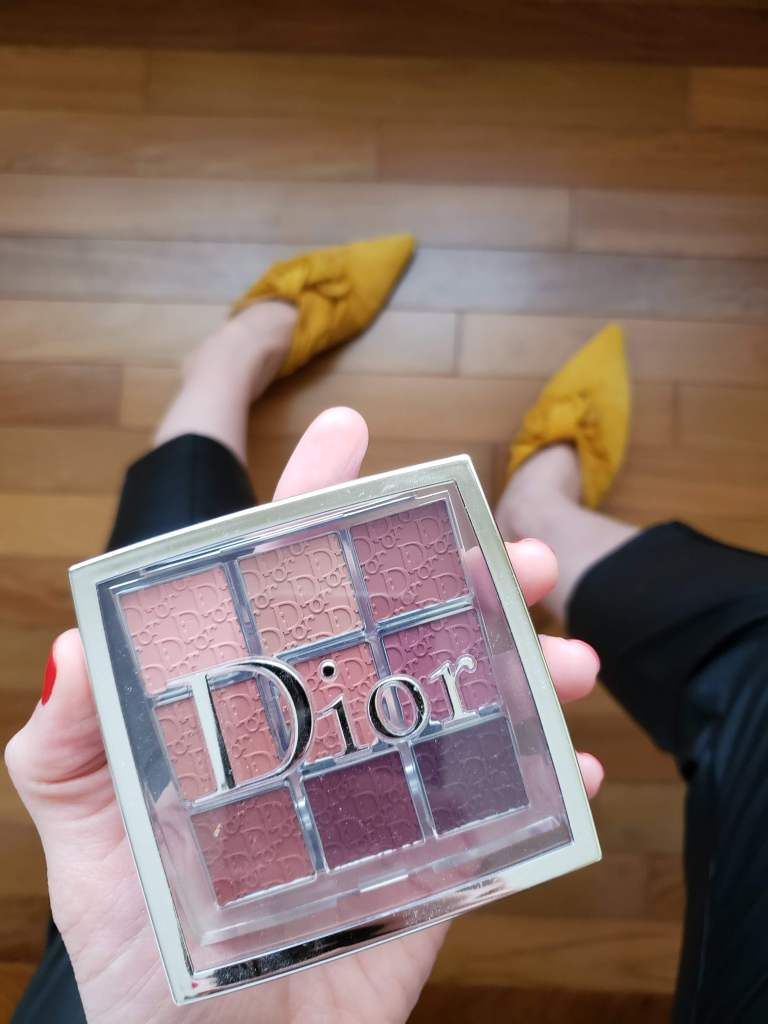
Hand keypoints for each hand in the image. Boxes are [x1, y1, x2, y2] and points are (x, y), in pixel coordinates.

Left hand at [6, 408, 602, 1023]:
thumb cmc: (139, 957)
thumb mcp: (86, 842)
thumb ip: (66, 747)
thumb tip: (71, 645)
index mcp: (249, 708)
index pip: (281, 585)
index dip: (312, 506)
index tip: (350, 432)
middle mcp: (324, 732)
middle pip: (401, 629)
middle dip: (463, 578)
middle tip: (520, 555)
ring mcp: (383, 795)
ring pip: (467, 703)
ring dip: (530, 670)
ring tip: (574, 660)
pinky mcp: (429, 864)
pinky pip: (498, 811)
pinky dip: (544, 785)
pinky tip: (575, 767)